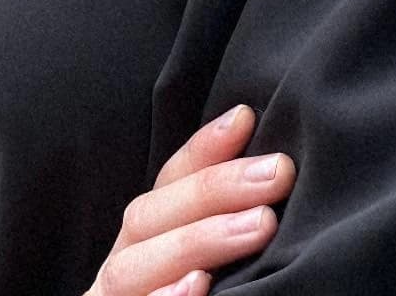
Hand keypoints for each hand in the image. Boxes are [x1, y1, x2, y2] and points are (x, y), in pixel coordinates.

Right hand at [84, 103, 295, 295]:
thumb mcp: (198, 268)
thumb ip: (218, 235)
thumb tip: (274, 184)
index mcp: (140, 251)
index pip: (164, 188)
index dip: (200, 150)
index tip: (246, 117)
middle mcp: (117, 276)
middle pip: (149, 218)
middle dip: (214, 191)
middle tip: (278, 174)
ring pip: (134, 266)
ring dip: (197, 241)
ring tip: (257, 227)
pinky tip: (196, 291)